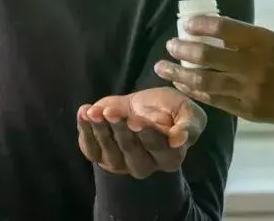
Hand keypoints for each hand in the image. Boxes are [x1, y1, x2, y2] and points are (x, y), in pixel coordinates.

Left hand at [76, 87, 204, 178]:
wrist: (141, 106)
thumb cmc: (168, 109)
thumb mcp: (187, 111)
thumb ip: (189, 125)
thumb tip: (179, 139)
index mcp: (170, 157)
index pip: (158, 148)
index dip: (146, 134)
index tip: (136, 121)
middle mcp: (145, 165)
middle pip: (131, 150)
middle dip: (120, 129)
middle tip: (112, 112)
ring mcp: (120, 163)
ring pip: (109, 150)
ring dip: (100, 128)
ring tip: (95, 111)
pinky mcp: (100, 155)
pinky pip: (90, 148)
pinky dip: (84, 129)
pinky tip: (85, 112)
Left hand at [154, 14, 273, 126]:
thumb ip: (250, 39)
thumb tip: (217, 35)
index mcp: (264, 42)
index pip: (223, 29)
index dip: (200, 25)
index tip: (186, 24)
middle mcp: (254, 66)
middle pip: (207, 57)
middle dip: (182, 50)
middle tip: (170, 45)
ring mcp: (250, 91)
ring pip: (205, 82)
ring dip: (180, 74)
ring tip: (163, 68)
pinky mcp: (249, 111)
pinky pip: (216, 101)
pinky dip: (197, 92)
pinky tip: (184, 86)